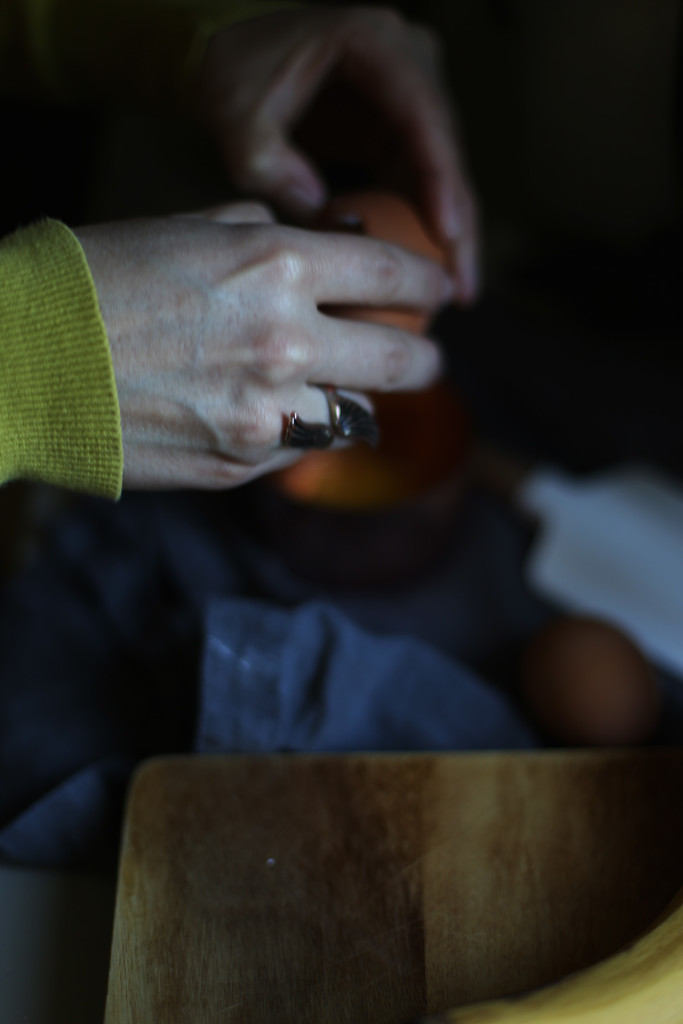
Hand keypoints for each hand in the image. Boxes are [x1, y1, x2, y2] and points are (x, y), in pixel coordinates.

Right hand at [75, 204, 452, 489]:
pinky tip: (276, 413)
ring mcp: (267, 414)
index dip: (431, 282)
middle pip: (405, 358)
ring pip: (358, 414)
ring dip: (357, 398)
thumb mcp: (185, 228)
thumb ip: (266, 233)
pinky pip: (302, 447)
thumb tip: (323, 239)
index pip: (395, 273)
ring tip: (338, 388)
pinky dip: (303, 430)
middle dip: (425, 356)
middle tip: (425, 356)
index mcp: (278, 265)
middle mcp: (287, 342)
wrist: (23, 360)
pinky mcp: (241, 466)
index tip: (441, 290)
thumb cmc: (95, 281)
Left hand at [194, 7, 478, 301]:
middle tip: (462, 287)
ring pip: (443, 173)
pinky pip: (420, 183)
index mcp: (374, 42)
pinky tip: (429, 273)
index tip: (447, 234)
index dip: (440, 178)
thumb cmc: (233, 75)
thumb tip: (321, 217)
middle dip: (457, 223)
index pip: (422, 115)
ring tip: (456, 292)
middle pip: (446, 150)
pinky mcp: (397, 130)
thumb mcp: (236, 116)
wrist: (225, 54)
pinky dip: (424, 228)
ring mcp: (407, 98)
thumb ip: (268, 163)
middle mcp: (407, 63)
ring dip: (450, 234)